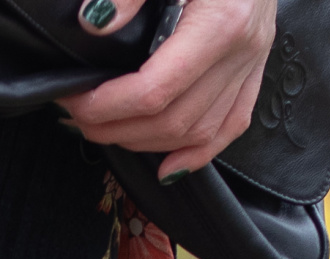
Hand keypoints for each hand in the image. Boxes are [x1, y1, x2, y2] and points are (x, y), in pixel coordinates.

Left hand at [59, 0, 281, 177]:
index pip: (154, 91)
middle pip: (173, 120)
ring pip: (199, 132)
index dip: (105, 107)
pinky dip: (198, 152)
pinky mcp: (258, 63)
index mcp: (221, 23)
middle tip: (76, 118)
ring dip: (146, 143)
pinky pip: (232, 124)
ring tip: (106, 131)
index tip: (72, 100)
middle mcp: (243, 49)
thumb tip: (94, 22)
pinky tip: (166, 164)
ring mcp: (255, 59)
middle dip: (115, 129)